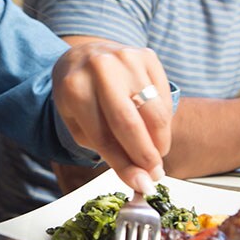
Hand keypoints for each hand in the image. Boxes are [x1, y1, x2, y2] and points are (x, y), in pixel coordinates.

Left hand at [51, 42, 171, 193]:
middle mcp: (101, 69)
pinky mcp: (147, 55)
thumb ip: (107, 149)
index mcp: (75, 88)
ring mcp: (127, 58)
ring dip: (160, 140)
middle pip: (131, 124)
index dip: (125, 165)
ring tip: (155, 155)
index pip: (103, 136)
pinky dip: (163, 119)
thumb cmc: (79, 94)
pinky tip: (154, 128)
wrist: (82, 55)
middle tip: (155, 175)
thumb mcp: (78, 122)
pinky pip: (164, 96)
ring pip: (154, 112)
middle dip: (147, 156)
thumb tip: (141, 178)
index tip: (141, 185)